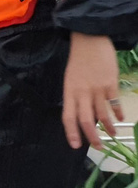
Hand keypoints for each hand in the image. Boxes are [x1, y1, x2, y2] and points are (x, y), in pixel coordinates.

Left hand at [62, 32, 122, 149]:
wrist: (90, 40)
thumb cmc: (79, 61)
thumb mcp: (71, 79)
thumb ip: (77, 96)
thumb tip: (86, 115)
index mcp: (69, 91)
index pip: (68, 116)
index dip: (71, 132)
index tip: (75, 146)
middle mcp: (82, 92)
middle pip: (86, 120)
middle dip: (92, 136)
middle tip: (98, 147)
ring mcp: (98, 88)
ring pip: (103, 114)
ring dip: (108, 127)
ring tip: (112, 134)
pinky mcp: (111, 84)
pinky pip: (115, 103)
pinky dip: (118, 112)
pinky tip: (120, 119)